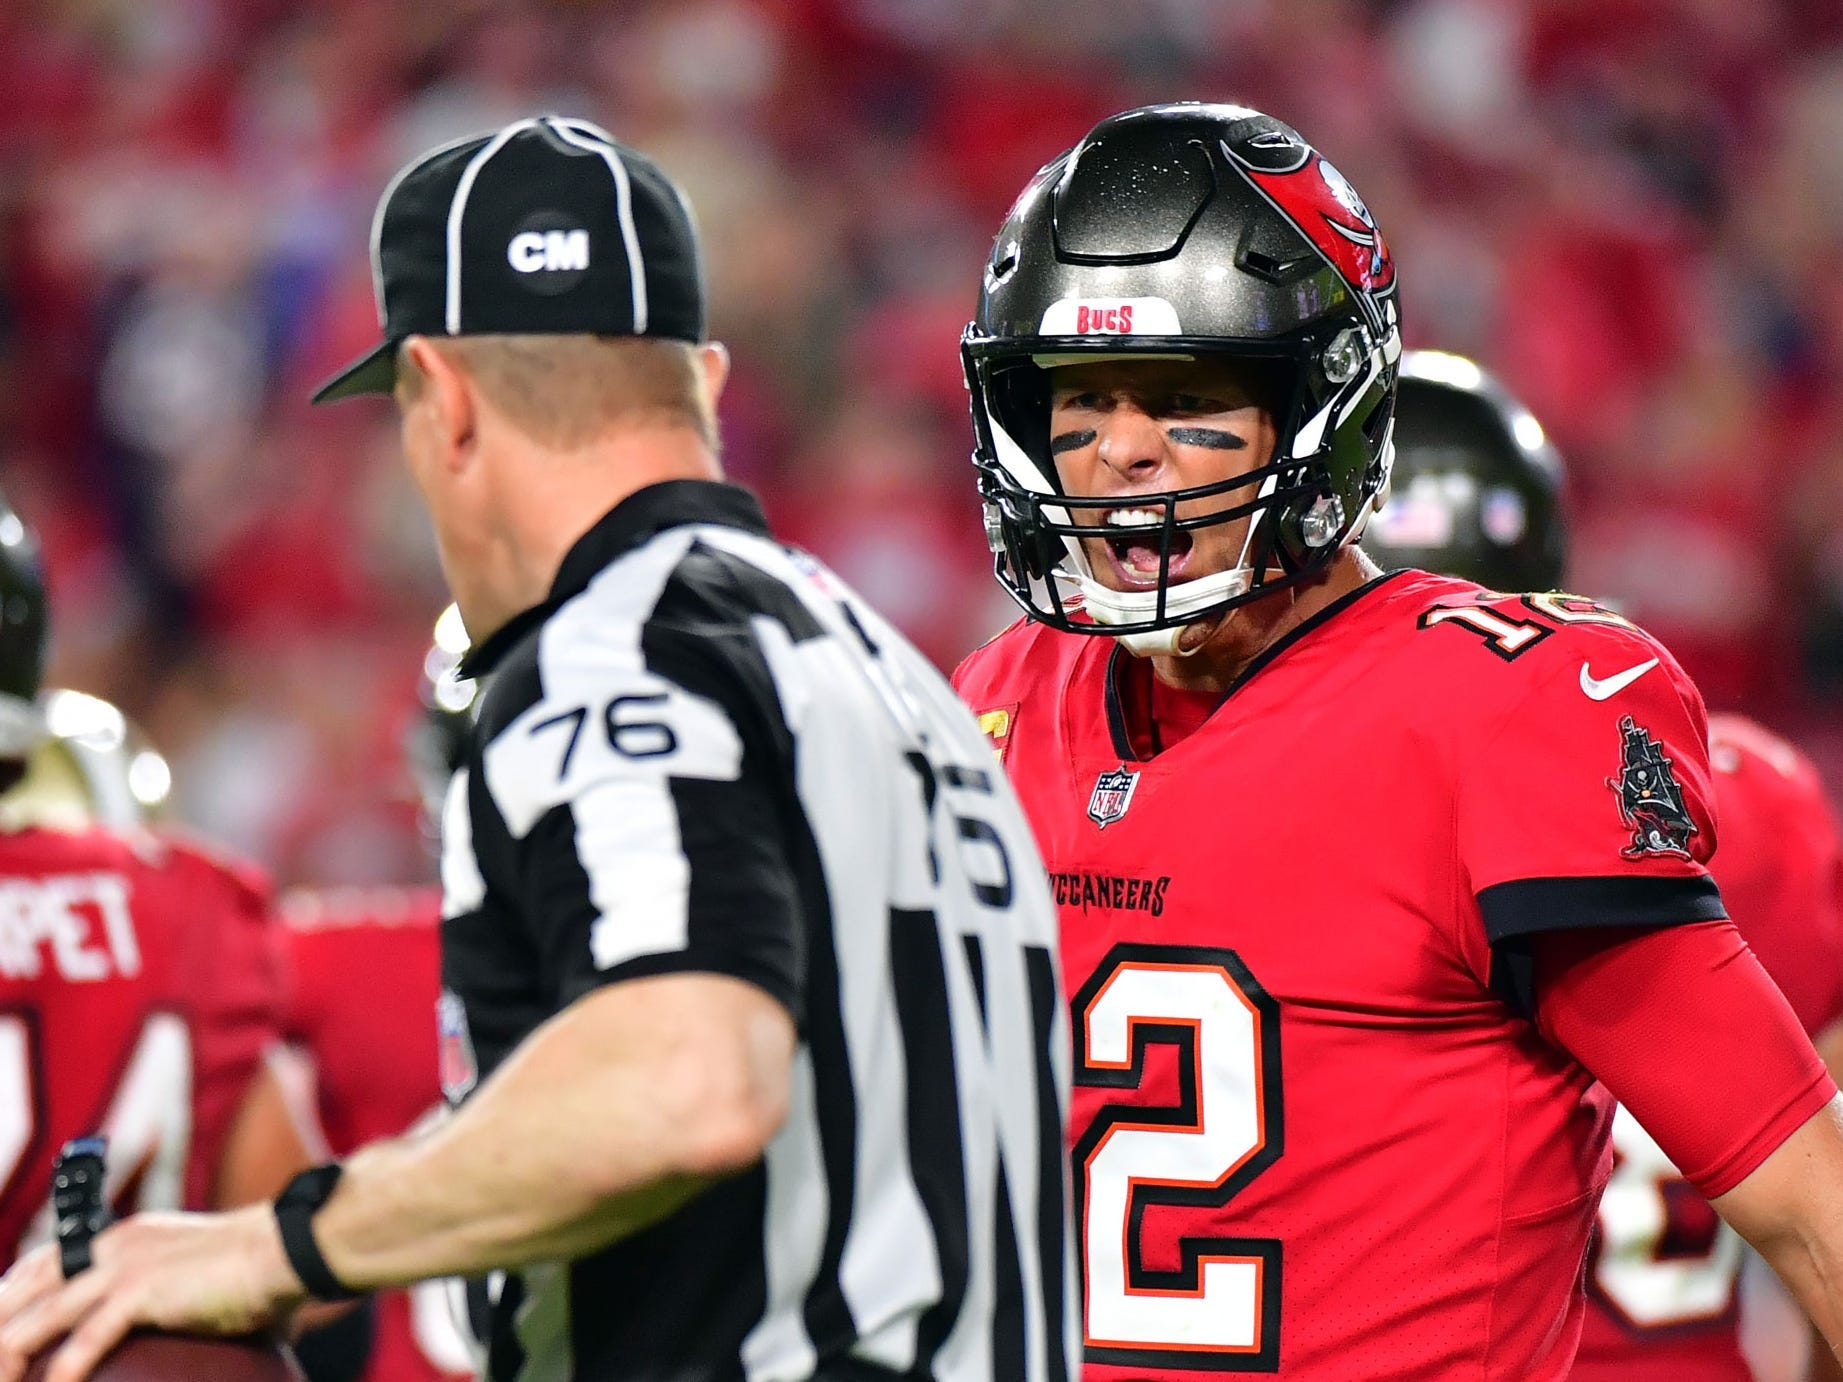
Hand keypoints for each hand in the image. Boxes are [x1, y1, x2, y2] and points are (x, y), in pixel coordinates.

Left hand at [0, 1206, 306, 1381]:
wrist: (288, 1249)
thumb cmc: (260, 1268)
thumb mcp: (196, 1274)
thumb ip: (175, 1299)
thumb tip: (203, 1327)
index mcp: (123, 1236)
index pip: (41, 1264)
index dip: (9, 1296)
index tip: (1, 1327)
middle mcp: (113, 1245)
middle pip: (24, 1289)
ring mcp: (124, 1266)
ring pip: (38, 1318)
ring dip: (10, 1359)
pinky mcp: (141, 1291)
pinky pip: (83, 1342)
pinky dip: (61, 1373)